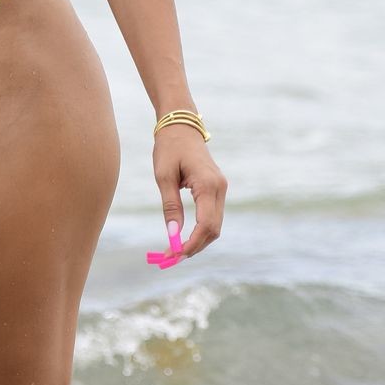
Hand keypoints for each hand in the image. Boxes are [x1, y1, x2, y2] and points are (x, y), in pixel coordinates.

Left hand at [147, 124, 225, 265]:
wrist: (180, 126)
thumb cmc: (169, 148)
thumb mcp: (163, 177)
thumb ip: (170, 206)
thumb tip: (173, 234)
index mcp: (208, 185)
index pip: (206, 224)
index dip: (192, 243)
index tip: (174, 254)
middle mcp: (220, 188)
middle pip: (213, 229)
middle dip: (194, 246)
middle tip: (170, 258)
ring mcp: (221, 189)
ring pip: (214, 225)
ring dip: (197, 241)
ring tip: (174, 251)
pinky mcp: (216, 190)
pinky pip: (212, 216)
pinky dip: (200, 230)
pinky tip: (183, 237)